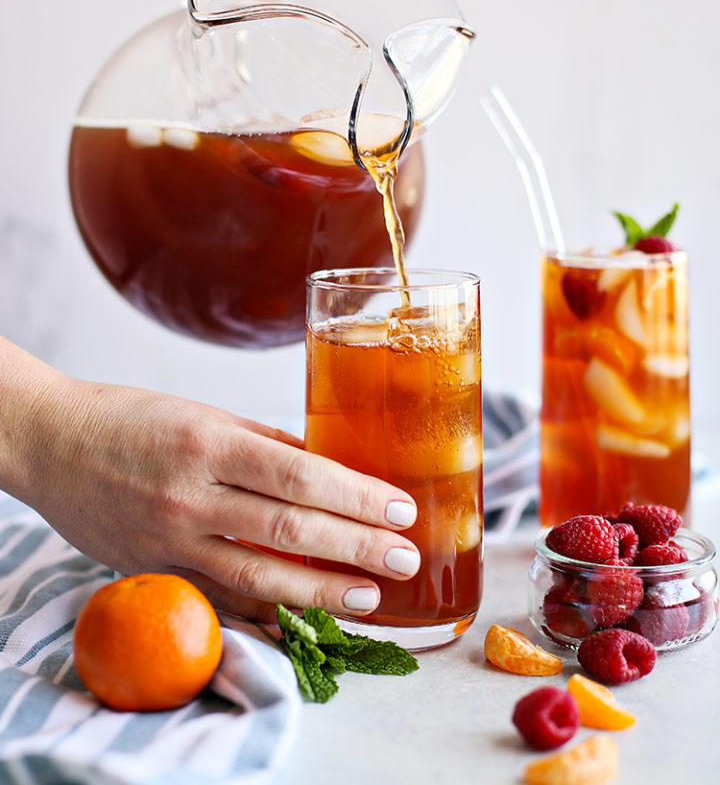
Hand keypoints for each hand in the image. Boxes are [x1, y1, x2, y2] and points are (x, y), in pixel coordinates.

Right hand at [7, 349, 417, 623]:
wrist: (53, 444)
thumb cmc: (132, 418)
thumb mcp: (204, 414)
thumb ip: (265, 443)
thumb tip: (325, 467)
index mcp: (209, 442)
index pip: (299, 475)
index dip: (356, 496)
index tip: (399, 508)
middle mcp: (190, 495)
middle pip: (290, 530)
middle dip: (357, 546)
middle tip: (406, 556)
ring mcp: (170, 540)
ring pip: (259, 576)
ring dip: (323, 592)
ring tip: (372, 595)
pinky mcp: (155, 571)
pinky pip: (221, 598)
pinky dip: (268, 611)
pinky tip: (308, 618)